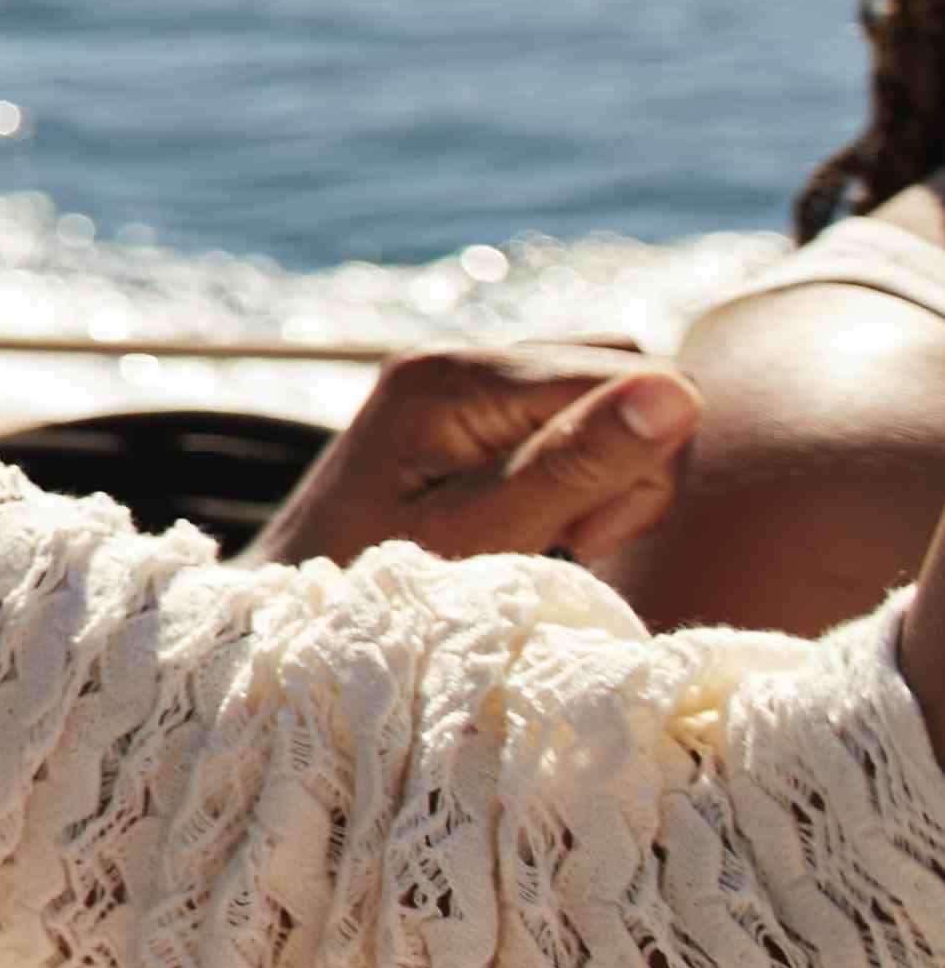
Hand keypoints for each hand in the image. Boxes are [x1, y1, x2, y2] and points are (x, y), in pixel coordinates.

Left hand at [247, 342, 699, 567]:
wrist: (291, 610)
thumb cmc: (377, 586)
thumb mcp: (482, 537)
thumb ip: (575, 465)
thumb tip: (676, 392)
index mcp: (455, 375)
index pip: (636, 373)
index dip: (643, 463)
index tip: (586, 536)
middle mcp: (458, 357)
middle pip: (626, 370)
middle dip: (628, 461)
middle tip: (570, 539)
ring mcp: (461, 381)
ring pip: (606, 393)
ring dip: (606, 469)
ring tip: (551, 534)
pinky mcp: (468, 412)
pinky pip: (569, 416)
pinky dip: (578, 471)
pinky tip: (538, 521)